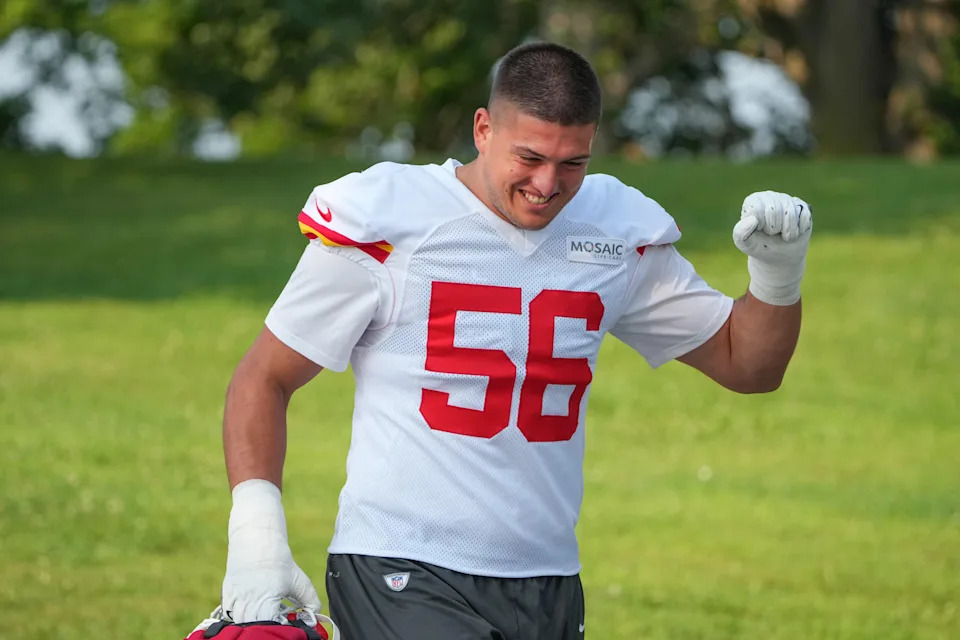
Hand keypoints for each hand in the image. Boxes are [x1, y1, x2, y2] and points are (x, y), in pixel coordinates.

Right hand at [221, 479, 322, 622]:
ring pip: (238, 623)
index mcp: (266, 600)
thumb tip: (315, 615)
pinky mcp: (227, 593)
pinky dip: (238, 616)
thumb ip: (309, 600)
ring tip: (263, 617)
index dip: (276, 631)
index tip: (285, 628)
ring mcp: (234, 598)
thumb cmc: (279, 560)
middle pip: (250, 629)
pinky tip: (250, 611)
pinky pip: (229, 613)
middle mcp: (247, 602)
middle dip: (262, 630)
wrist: (257, 539)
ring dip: (250, 624)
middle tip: (274, 624)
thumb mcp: (299, 580)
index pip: (267, 628)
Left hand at [732, 190, 812, 304]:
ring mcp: (787, 200)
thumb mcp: (744, 243)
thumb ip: (740, 233)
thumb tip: (752, 220)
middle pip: (775, 209)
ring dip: (788, 231)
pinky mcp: (802, 207)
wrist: (778, 257)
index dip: (761, 225)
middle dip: (774, 228)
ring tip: (783, 235)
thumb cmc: (759, 246)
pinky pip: (804, 216)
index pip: (758, 209)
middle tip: (772, 233)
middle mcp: (770, 197)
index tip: (760, 230)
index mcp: (753, 201)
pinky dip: (799, 230)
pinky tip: (794, 232)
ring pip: (791, 212)